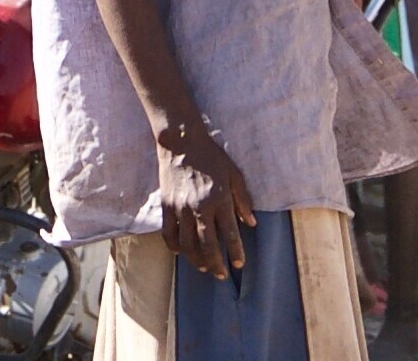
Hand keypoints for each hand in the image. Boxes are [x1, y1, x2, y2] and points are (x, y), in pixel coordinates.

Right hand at [153, 123, 258, 278]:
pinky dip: (175, 247)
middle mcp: (199, 208)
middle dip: (216, 265)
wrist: (181, 142)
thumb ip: (243, 200)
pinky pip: (169, 234)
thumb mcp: (234, 174)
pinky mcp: (167, 206)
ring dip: (196, 260)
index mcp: (219, 200)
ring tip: (204, 267)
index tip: (239, 264)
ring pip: (187, 245)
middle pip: (207, 246)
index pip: (229, 235)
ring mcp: (180, 208)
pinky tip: (182, 252)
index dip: (235, 253)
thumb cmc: (212, 157)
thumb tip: (251, 223)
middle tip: (222, 275)